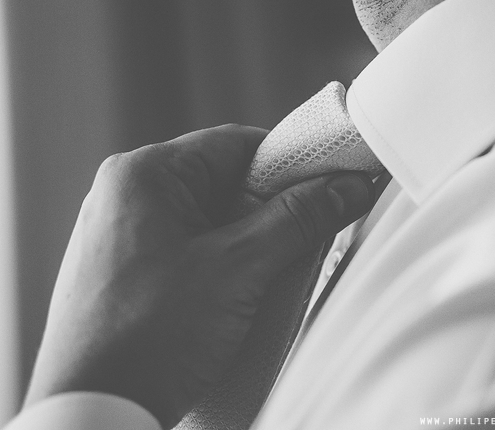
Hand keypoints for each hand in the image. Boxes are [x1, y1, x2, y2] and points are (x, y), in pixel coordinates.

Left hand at [23, 124, 372, 427]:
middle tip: (310, 235)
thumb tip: (349, 187)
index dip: (292, 163)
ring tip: (274, 273)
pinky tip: (243, 293)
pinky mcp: (126, 272)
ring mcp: (122, 234)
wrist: (93, 410)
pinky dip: (226, 263)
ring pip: (211, 217)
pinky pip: (191, 248)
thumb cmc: (148, 335)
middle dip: (273, 209)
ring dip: (252, 241)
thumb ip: (300, 219)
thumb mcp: (240, 267)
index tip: (333, 183)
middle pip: (226, 181)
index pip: (238, 143)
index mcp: (144, 174)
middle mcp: (126, 194)